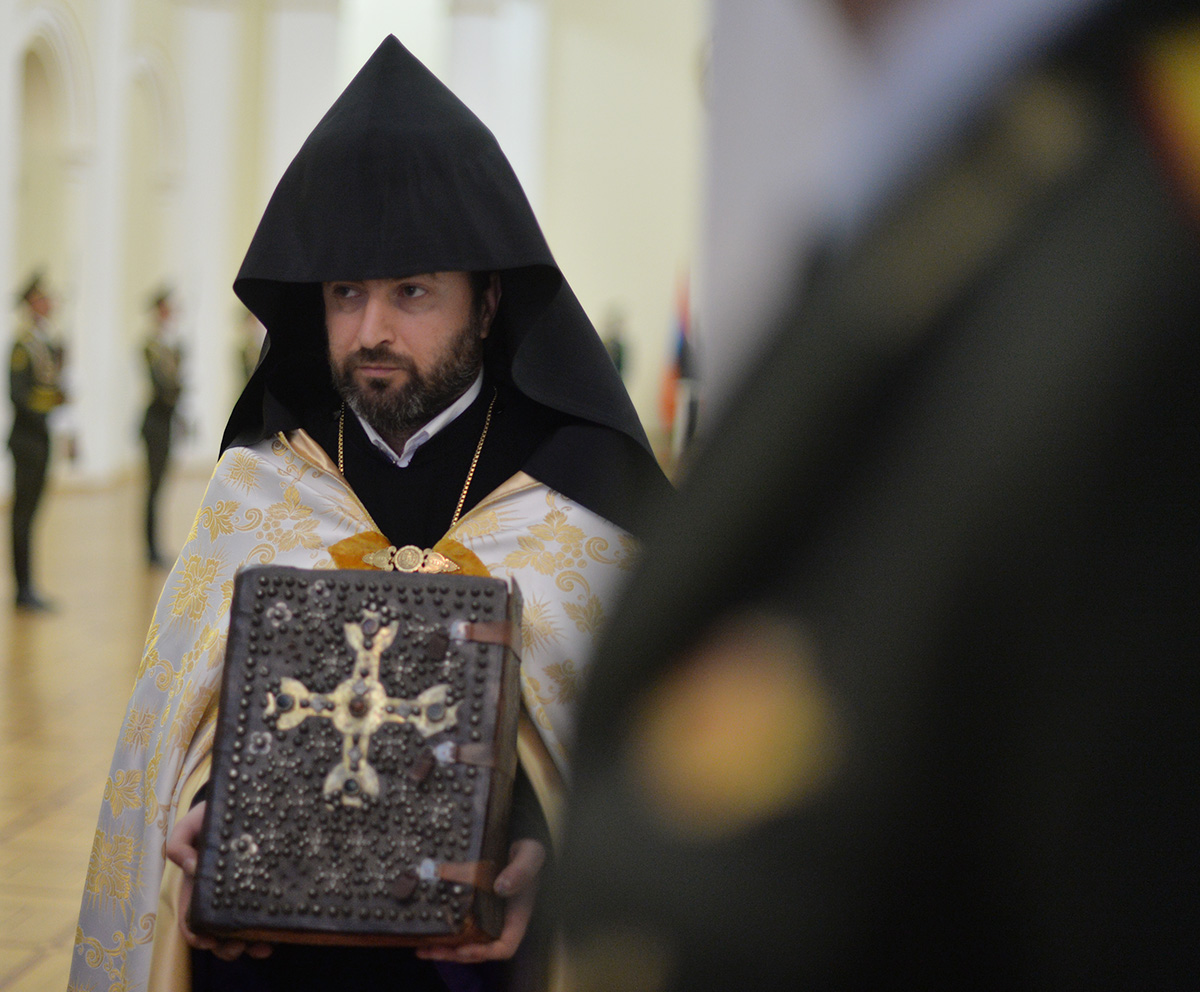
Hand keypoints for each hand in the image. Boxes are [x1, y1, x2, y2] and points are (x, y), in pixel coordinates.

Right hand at [165, 800, 273, 961]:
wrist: (238, 802)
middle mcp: (219, 897)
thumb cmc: (208, 818)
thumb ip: (179, 844)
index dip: (197, 935)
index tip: (208, 940)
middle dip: (227, 948)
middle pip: (218, 934)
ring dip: (251, 945)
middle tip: (240, 947)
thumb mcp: (188, 827)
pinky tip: (278, 934)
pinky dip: (270, 930)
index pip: (191, 920)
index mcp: (197, 888)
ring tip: (263, 946)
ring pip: (243, 931)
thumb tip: (191, 867)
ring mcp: (243, 894)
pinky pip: (266, 915)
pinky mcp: (265, 888)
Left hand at [416, 838, 546, 963]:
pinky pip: (459, 919)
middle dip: (454, 953)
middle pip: (479, 949)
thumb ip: (520, 871)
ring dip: (445, 946)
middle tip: (429, 950)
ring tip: (421, 947)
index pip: (504, 947)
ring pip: (467, 938)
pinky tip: (427, 924)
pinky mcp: (474, 901)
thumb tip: (500, 887)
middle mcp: (501, 919)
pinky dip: (444, 924)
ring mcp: (487, 912)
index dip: (484, 952)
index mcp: (516, 914)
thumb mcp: (530, 855)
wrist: (519, 836)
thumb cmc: (529, 849)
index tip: (462, 948)